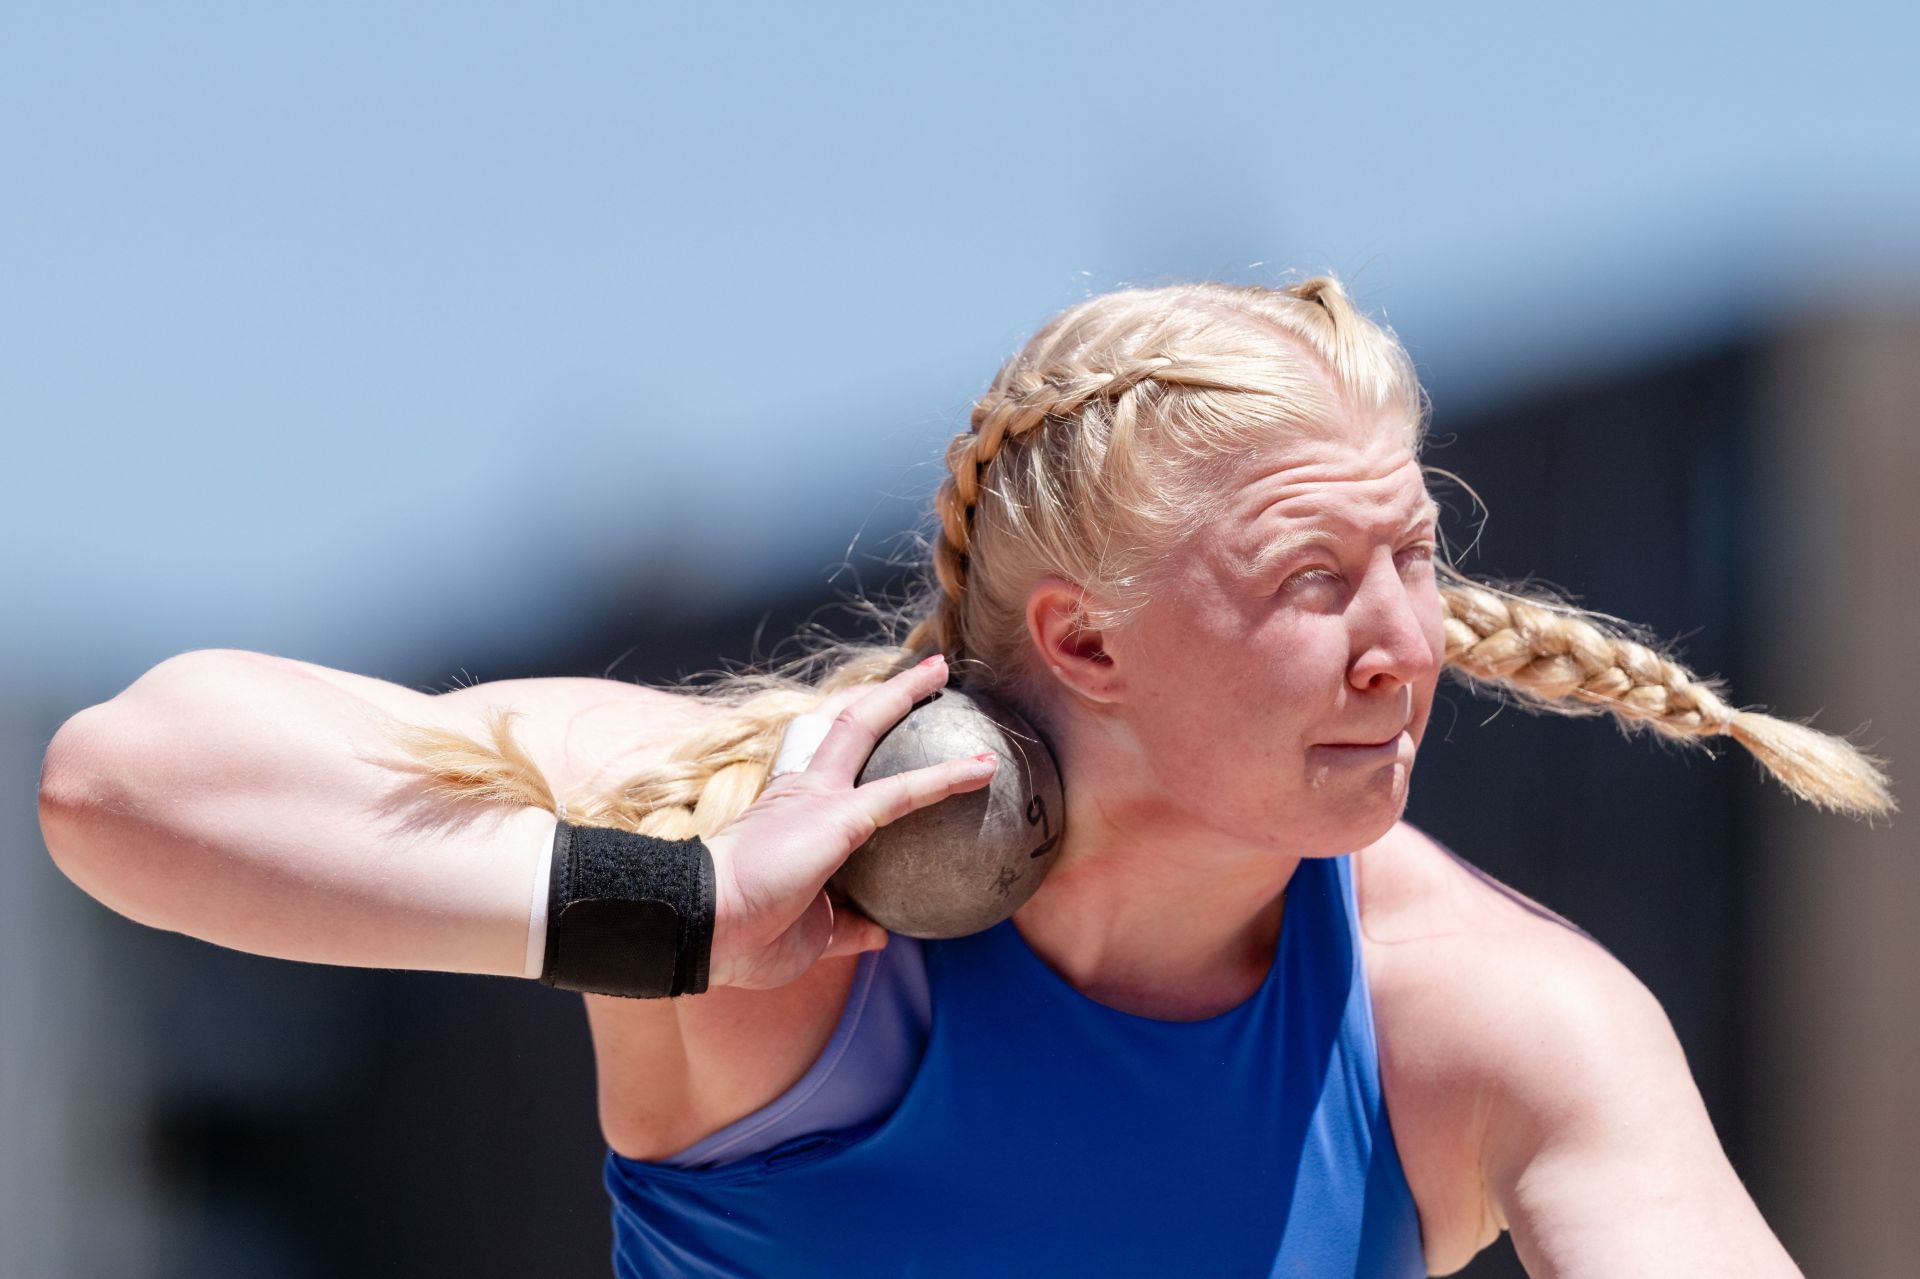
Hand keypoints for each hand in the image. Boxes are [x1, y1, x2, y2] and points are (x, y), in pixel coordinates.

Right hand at [702, 654, 996, 989]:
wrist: (703, 930)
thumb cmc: (744, 938)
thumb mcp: (811, 936)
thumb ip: (849, 926)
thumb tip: (882, 932)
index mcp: (793, 813)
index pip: (833, 761)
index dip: (861, 739)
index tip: (888, 727)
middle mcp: (804, 791)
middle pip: (846, 723)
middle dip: (881, 693)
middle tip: (923, 673)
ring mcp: (817, 796)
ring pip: (864, 723)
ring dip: (905, 693)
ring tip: (943, 669)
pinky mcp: (838, 814)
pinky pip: (905, 790)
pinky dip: (948, 776)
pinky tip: (986, 767)